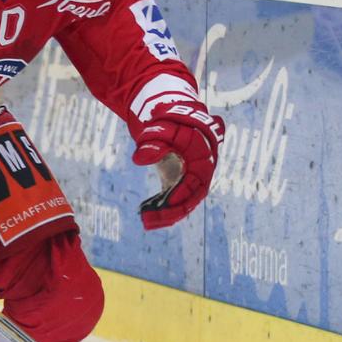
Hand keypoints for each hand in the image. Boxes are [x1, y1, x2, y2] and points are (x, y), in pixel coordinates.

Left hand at [131, 97, 224, 229]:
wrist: (176, 118)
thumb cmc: (171, 121)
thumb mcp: (163, 128)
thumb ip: (154, 141)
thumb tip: (139, 159)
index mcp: (202, 158)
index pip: (195, 182)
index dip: (182, 193)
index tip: (166, 203)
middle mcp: (201, 173)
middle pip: (191, 198)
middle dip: (172, 212)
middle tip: (149, 221)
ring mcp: (192, 180)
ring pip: (183, 203)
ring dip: (167, 216)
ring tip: (145, 223)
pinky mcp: (181, 183)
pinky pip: (176, 201)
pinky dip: (164, 210)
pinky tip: (147, 215)